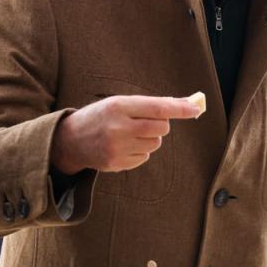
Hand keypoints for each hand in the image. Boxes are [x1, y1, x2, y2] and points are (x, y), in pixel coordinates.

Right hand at [51, 95, 201, 173]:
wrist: (70, 140)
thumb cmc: (102, 117)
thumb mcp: (119, 103)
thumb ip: (150, 105)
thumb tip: (186, 104)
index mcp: (118, 106)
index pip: (157, 107)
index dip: (179, 109)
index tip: (195, 108)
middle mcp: (118, 127)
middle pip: (161, 128)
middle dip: (160, 125)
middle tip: (144, 122)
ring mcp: (117, 148)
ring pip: (155, 143)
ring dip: (149, 138)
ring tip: (128, 134)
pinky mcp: (117, 164)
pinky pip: (145, 157)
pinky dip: (140, 151)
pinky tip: (122, 146)